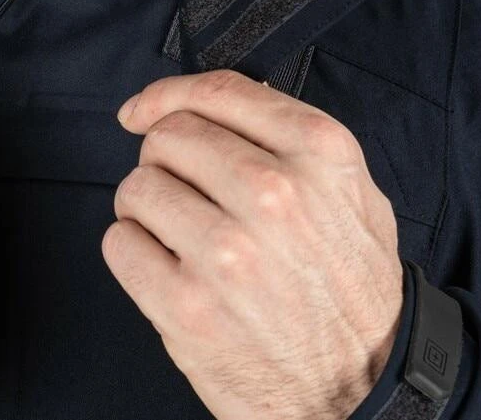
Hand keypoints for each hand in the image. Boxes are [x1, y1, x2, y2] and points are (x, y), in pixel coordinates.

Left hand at [103, 69, 404, 419]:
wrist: (362, 394)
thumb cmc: (351, 293)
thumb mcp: (354, 196)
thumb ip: (288, 138)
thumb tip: (201, 102)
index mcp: (319, 156)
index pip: (215, 92)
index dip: (167, 95)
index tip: (142, 111)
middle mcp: (273, 195)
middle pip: (167, 137)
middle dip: (165, 161)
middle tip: (188, 197)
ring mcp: (226, 251)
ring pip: (136, 187)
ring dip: (147, 211)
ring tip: (183, 240)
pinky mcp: (185, 304)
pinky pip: (119, 243)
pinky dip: (133, 253)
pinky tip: (169, 271)